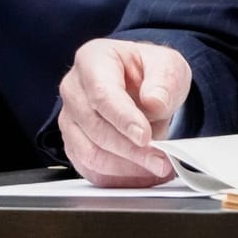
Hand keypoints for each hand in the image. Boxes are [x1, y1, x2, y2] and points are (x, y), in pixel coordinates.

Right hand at [56, 39, 191, 186]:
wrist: (142, 85)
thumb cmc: (149, 72)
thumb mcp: (168, 64)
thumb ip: (164, 80)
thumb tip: (154, 101)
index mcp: (92, 60)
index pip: (102, 94)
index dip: (124, 119)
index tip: (145, 136)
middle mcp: (73, 89)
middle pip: (95, 127)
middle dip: (131, 149)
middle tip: (160, 160)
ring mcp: (69, 119)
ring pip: (89, 152)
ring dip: (125, 167)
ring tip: (156, 168)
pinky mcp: (73, 144)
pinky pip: (89, 168)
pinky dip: (117, 177)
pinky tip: (141, 175)